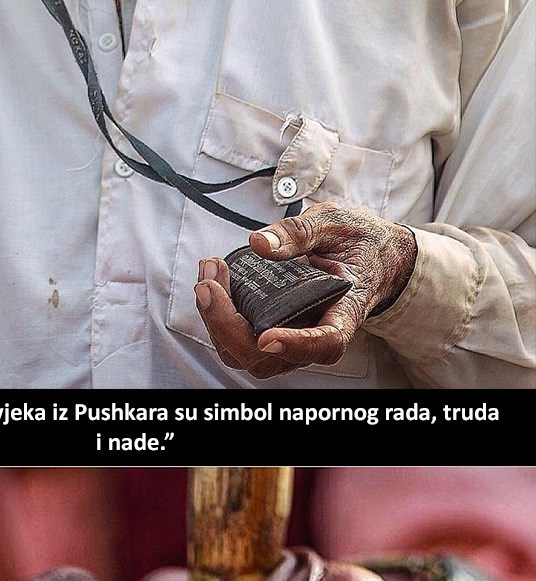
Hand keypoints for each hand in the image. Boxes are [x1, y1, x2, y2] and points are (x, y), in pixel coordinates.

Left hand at [196, 195, 412, 355]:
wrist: (371, 257)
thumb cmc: (358, 244)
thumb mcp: (334, 224)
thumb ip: (299, 232)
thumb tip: (260, 244)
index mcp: (345, 311)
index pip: (325, 342)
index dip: (296, 344)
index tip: (269, 336)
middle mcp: (318, 332)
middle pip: (270, 357)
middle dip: (228, 324)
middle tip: (209, 281)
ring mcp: (295, 336)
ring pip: (249, 354)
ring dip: (217, 320)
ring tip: (209, 273)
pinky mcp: (276, 330)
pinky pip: (242, 340)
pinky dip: (219, 315)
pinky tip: (214, 281)